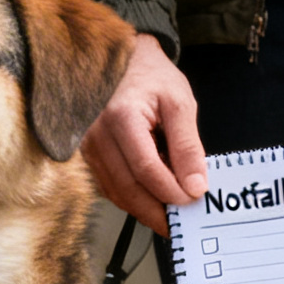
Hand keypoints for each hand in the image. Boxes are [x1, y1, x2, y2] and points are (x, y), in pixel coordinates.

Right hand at [82, 33, 205, 233]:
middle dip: (156, 211)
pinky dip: (130, 197)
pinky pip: (108, 186)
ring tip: (169, 212)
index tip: (193, 199)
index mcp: (121, 117)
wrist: (124, 61)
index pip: (146, 168)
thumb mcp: (180, 104)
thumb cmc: (152, 78)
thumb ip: (188, 146)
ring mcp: (88, 147)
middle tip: (180, 223)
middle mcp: (97, 135)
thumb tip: (195, 186)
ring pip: (115, 192)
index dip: (170, 190)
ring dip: (143, 208)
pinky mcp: (88, 156)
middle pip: (127, 188)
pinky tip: (150, 197)